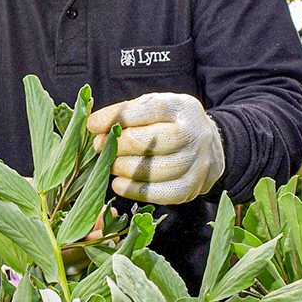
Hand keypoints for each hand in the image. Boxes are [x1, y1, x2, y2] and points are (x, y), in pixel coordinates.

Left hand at [87, 92, 224, 204]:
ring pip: (158, 170)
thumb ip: (127, 114)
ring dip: (126, 169)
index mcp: (180, 107)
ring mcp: (197, 161)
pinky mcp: (193, 186)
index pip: (148, 109)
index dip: (117, 117)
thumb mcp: (153, 109)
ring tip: (110, 165)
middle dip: (120, 145)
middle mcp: (194, 133)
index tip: (93, 125)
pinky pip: (164, 194)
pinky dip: (136, 191)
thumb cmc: (169, 125)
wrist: (208, 146)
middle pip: (153, 141)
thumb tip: (95, 126)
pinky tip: (119, 184)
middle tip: (100, 147)